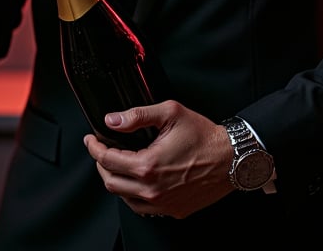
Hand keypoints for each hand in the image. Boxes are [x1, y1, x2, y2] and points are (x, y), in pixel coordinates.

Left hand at [83, 100, 232, 218]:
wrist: (231, 159)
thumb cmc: (204, 136)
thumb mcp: (170, 113)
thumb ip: (138, 115)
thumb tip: (113, 120)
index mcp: (148, 165)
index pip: (108, 160)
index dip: (95, 148)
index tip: (91, 140)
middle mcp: (152, 190)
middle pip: (111, 182)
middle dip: (101, 165)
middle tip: (101, 150)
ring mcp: (163, 203)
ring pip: (125, 198)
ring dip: (116, 181)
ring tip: (118, 164)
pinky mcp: (173, 210)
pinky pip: (143, 208)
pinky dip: (133, 195)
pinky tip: (137, 181)